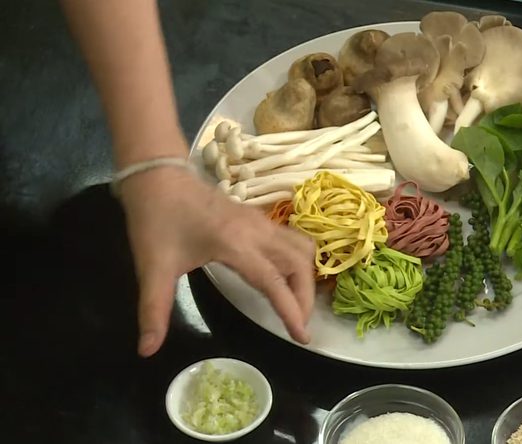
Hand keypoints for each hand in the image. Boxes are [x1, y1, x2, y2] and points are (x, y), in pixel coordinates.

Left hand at [117, 163, 315, 356]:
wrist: (156, 174)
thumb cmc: (155, 220)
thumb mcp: (152, 269)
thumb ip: (154, 312)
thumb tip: (146, 351)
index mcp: (235, 244)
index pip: (274, 282)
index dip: (291, 311)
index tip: (302, 337)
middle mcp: (257, 231)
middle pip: (300, 263)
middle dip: (305, 297)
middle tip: (298, 325)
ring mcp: (260, 221)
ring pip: (302, 248)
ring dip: (306, 276)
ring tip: (295, 304)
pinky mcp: (258, 218)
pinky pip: (292, 239)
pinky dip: (298, 261)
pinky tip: (285, 277)